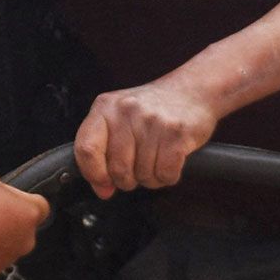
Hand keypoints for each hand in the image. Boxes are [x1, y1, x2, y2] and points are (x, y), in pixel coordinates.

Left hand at [74, 78, 220, 196]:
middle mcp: (126, 111)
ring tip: (157, 157)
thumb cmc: (153, 108)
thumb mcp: (120, 120)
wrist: (193, 90)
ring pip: (143, 176)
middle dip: (128, 179)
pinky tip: (170, 160)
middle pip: (118, 169)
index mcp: (105, 107)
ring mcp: (152, 122)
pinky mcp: (177, 133)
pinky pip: (165, 174)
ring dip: (151, 177)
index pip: (86, 149)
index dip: (94, 173)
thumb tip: (102, 189)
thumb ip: (103, 152)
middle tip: (138, 167)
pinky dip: (168, 176)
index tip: (103, 183)